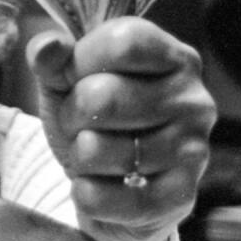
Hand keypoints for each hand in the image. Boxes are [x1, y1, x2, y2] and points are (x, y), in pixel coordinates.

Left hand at [26, 17, 216, 240]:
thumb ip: (53, 58)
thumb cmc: (93, 122)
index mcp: (174, 58)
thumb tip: (47, 45)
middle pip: (102, 97)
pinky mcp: (180, 197)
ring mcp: (192, 150)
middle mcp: (194, 100)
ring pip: (96, 149)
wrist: (112, 189)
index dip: (81, 62)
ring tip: (92, 155)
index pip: (122, 43)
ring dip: (77, 156)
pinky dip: (85, 194)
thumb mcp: (66, 82)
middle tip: (81, 125)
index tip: (75, 78)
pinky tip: (93, 186)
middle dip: (71, 115)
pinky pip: (107, 197)